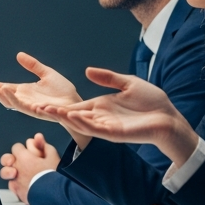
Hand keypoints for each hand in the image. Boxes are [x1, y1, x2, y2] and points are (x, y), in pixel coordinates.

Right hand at [0, 53, 82, 121]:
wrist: (76, 103)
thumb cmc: (63, 92)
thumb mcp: (47, 73)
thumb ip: (33, 66)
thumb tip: (19, 55)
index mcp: (24, 91)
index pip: (4, 87)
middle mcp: (24, 100)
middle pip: (3, 95)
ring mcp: (30, 106)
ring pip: (10, 101)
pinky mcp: (38, 111)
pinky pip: (23, 106)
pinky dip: (14, 99)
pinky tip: (8, 90)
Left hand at [0, 133, 59, 199]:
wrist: (55, 194)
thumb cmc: (54, 176)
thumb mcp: (53, 156)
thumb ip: (43, 145)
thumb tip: (38, 137)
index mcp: (24, 158)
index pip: (16, 147)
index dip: (23, 149)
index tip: (29, 153)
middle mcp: (17, 169)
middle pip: (6, 159)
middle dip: (11, 159)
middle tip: (21, 162)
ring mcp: (15, 181)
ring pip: (7, 174)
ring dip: (13, 173)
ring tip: (22, 174)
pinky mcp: (17, 192)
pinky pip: (12, 186)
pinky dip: (17, 185)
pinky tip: (26, 184)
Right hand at [41, 68, 199, 161]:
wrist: (169, 117)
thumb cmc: (153, 102)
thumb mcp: (128, 83)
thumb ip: (107, 77)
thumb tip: (87, 70)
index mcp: (101, 107)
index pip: (76, 106)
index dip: (59, 104)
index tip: (41, 101)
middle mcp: (100, 118)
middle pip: (73, 115)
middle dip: (55, 112)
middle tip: (35, 107)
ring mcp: (106, 127)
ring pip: (80, 123)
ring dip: (64, 117)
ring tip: (48, 111)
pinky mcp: (115, 133)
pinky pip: (95, 129)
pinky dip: (82, 122)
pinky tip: (72, 116)